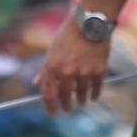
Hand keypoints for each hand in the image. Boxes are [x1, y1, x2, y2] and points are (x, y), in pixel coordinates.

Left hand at [34, 0, 133, 114]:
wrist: (90, 23)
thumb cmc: (68, 36)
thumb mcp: (52, 50)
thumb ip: (45, 69)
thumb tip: (37, 83)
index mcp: (52, 67)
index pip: (48, 94)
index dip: (49, 106)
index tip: (52, 112)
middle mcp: (66, 72)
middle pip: (64, 96)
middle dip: (65, 105)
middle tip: (66, 109)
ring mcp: (83, 72)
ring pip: (81, 94)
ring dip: (80, 100)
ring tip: (80, 103)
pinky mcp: (99, 70)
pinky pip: (96, 88)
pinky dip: (94, 95)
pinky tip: (92, 97)